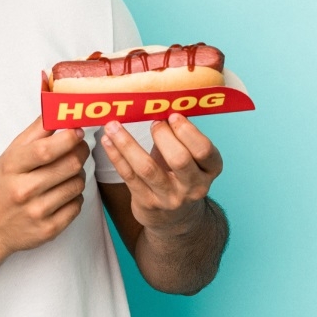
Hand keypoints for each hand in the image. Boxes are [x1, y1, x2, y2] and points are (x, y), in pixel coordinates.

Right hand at [0, 117, 89, 259]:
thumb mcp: (9, 156)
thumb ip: (35, 132)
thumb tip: (57, 109)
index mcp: (12, 167)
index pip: (46, 150)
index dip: (68, 138)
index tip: (77, 131)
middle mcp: (24, 190)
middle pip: (69, 165)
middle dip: (80, 152)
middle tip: (78, 148)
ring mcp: (37, 212)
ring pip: (77, 184)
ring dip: (78, 175)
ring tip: (67, 172)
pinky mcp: (48, 230)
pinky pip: (77, 206)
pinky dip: (75, 196)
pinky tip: (63, 193)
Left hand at [98, 114, 222, 235]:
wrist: (175, 218)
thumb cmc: (180, 175)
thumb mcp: (191, 157)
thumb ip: (182, 133)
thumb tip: (165, 98)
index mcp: (210, 169)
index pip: (204, 150)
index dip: (187, 131)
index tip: (172, 115)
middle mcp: (193, 186)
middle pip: (179, 160)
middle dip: (162, 136)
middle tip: (152, 122)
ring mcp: (169, 198)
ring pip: (147, 168)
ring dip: (127, 143)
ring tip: (113, 125)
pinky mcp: (146, 203)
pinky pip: (128, 176)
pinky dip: (116, 155)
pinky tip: (107, 140)